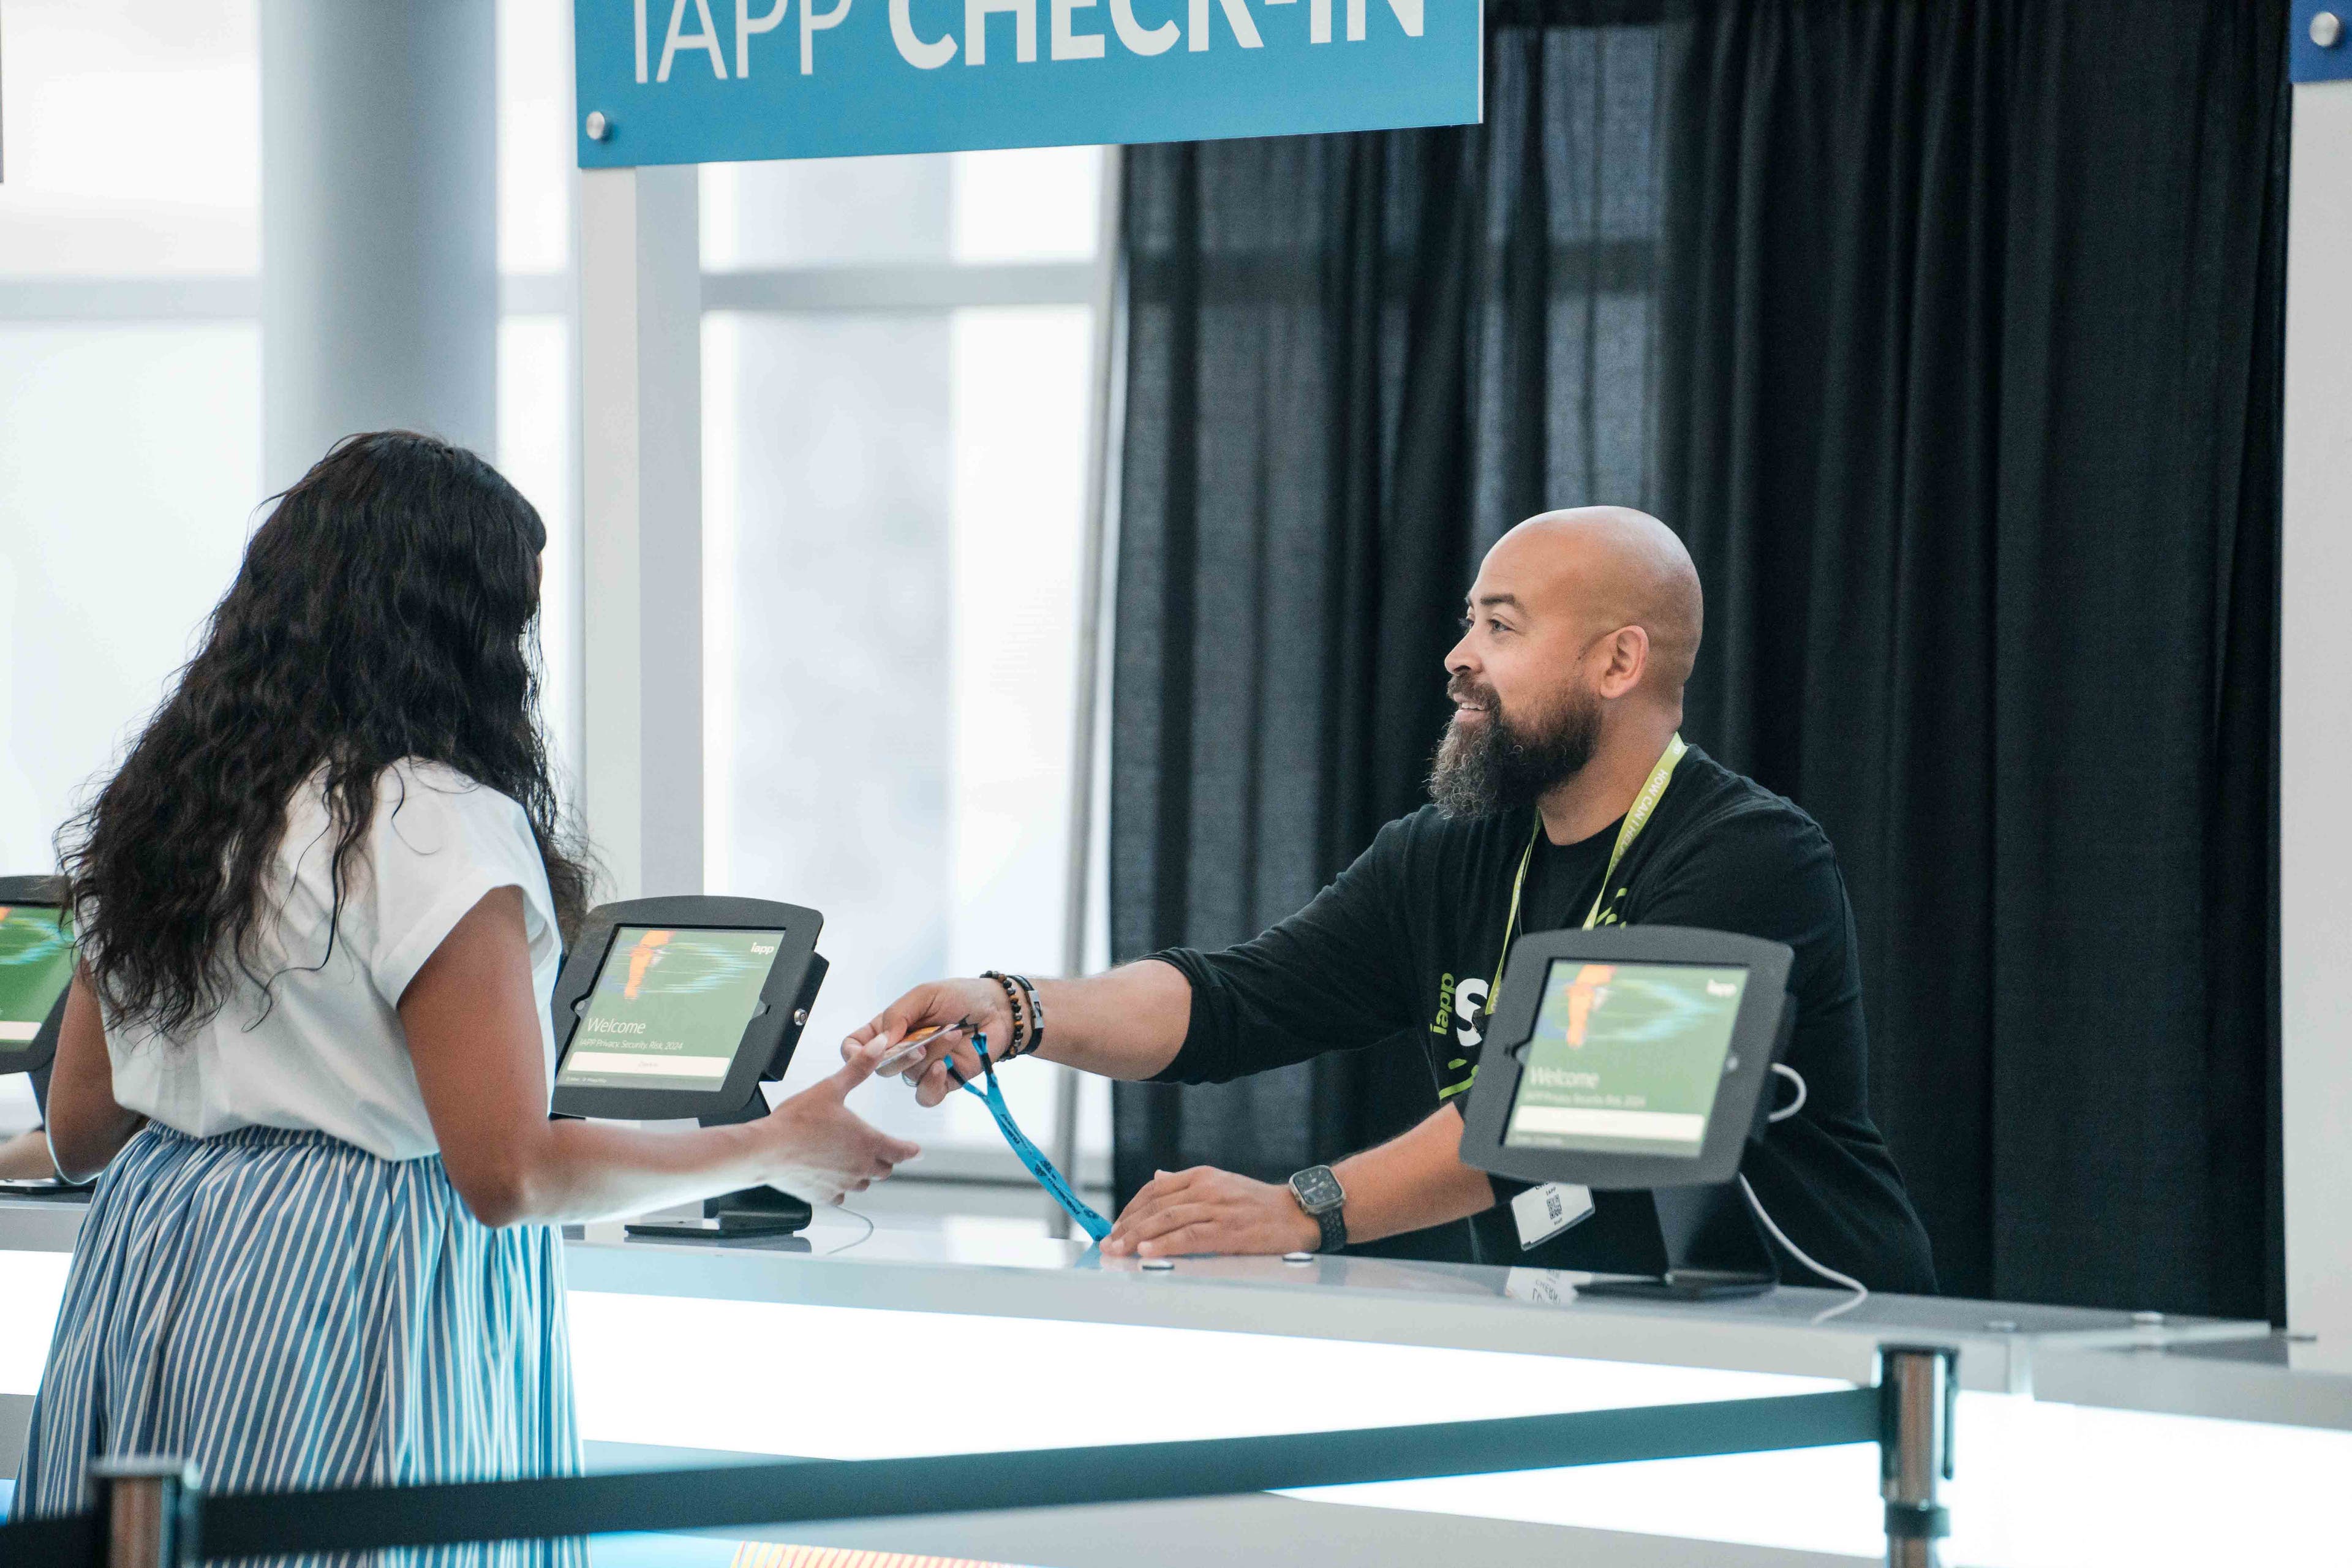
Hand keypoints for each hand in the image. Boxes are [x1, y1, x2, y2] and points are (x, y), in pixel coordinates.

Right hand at [756, 1040, 922, 1205]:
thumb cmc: (797, 1121)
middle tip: (881, 1150)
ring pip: (864, 1183)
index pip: (901, 1151)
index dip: (909, 1150)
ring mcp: (842, 1184)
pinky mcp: (823, 1196)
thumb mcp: (832, 1088)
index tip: (915, 1151)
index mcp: (867, 1142)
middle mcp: (859, 1167)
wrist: (767, 1149)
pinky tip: (831, 1176)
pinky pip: (841, 1197)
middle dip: (885, 1158)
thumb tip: (879, 1045)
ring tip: (853, 1160)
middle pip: (884, 1169)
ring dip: (863, 1173)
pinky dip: (840, 1188)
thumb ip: (859, 1067)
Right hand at [841, 976, 1014, 1107]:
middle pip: (882, 1067)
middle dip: (900, 1056)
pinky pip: (925, 1095)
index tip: (862, 1052)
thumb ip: (898, 1014)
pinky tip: (944, 1067)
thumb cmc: (961, 996)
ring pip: (908, 1076)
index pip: (857, 1045)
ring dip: (931, 1056)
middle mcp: (903, 1050)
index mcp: (891, 1027)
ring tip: (954, 1034)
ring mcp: (922, 1067)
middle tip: (923, 1040)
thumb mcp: (925, 995)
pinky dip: (931, 1083)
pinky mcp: (943, 1081)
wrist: (998, 1009)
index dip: (854, 1053)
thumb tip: (882, 1041)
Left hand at [1101, 1166, 1321, 1259]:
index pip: (1155, 1189)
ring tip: (1119, 1250)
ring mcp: (1217, 1208)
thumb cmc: (1258, 1203)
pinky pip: (1189, 1237)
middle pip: (1156, 1205)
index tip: (1115, 1226)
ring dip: (1138, 1235)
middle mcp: (1206, 1188)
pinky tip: (1147, 1251)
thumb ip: (1188, 1184)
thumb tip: (1158, 1177)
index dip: (1131, 1208)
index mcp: (1202, 1176)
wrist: (1297, 1213)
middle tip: (1109, 1243)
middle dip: (1127, 1225)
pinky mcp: (1228, 1230)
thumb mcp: (1221, 1184)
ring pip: (1167, 1220)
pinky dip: (1164, 1243)